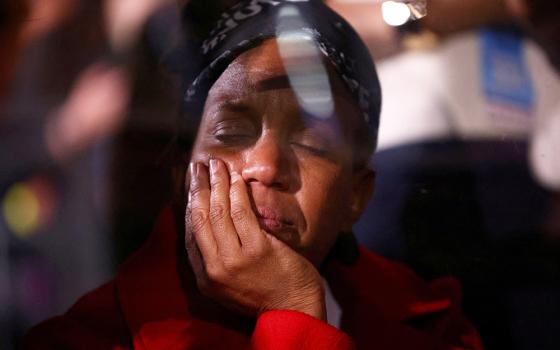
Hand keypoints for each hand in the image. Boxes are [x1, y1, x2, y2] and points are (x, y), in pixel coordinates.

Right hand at [185, 159, 325, 319]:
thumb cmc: (265, 294)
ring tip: (216, 165)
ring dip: (217, 184)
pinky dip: (237, 193)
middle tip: (198, 167)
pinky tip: (236, 179)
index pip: (191, 233)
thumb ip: (217, 260)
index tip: (193, 186)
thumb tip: (210, 224)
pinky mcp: (257, 250)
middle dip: (198, 187)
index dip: (190, 204)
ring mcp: (235, 259)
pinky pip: (241, 214)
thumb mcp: (229, 285)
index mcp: (205, 277)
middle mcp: (214, 268)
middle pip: (200, 218)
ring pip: (218, 212)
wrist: (293, 311)